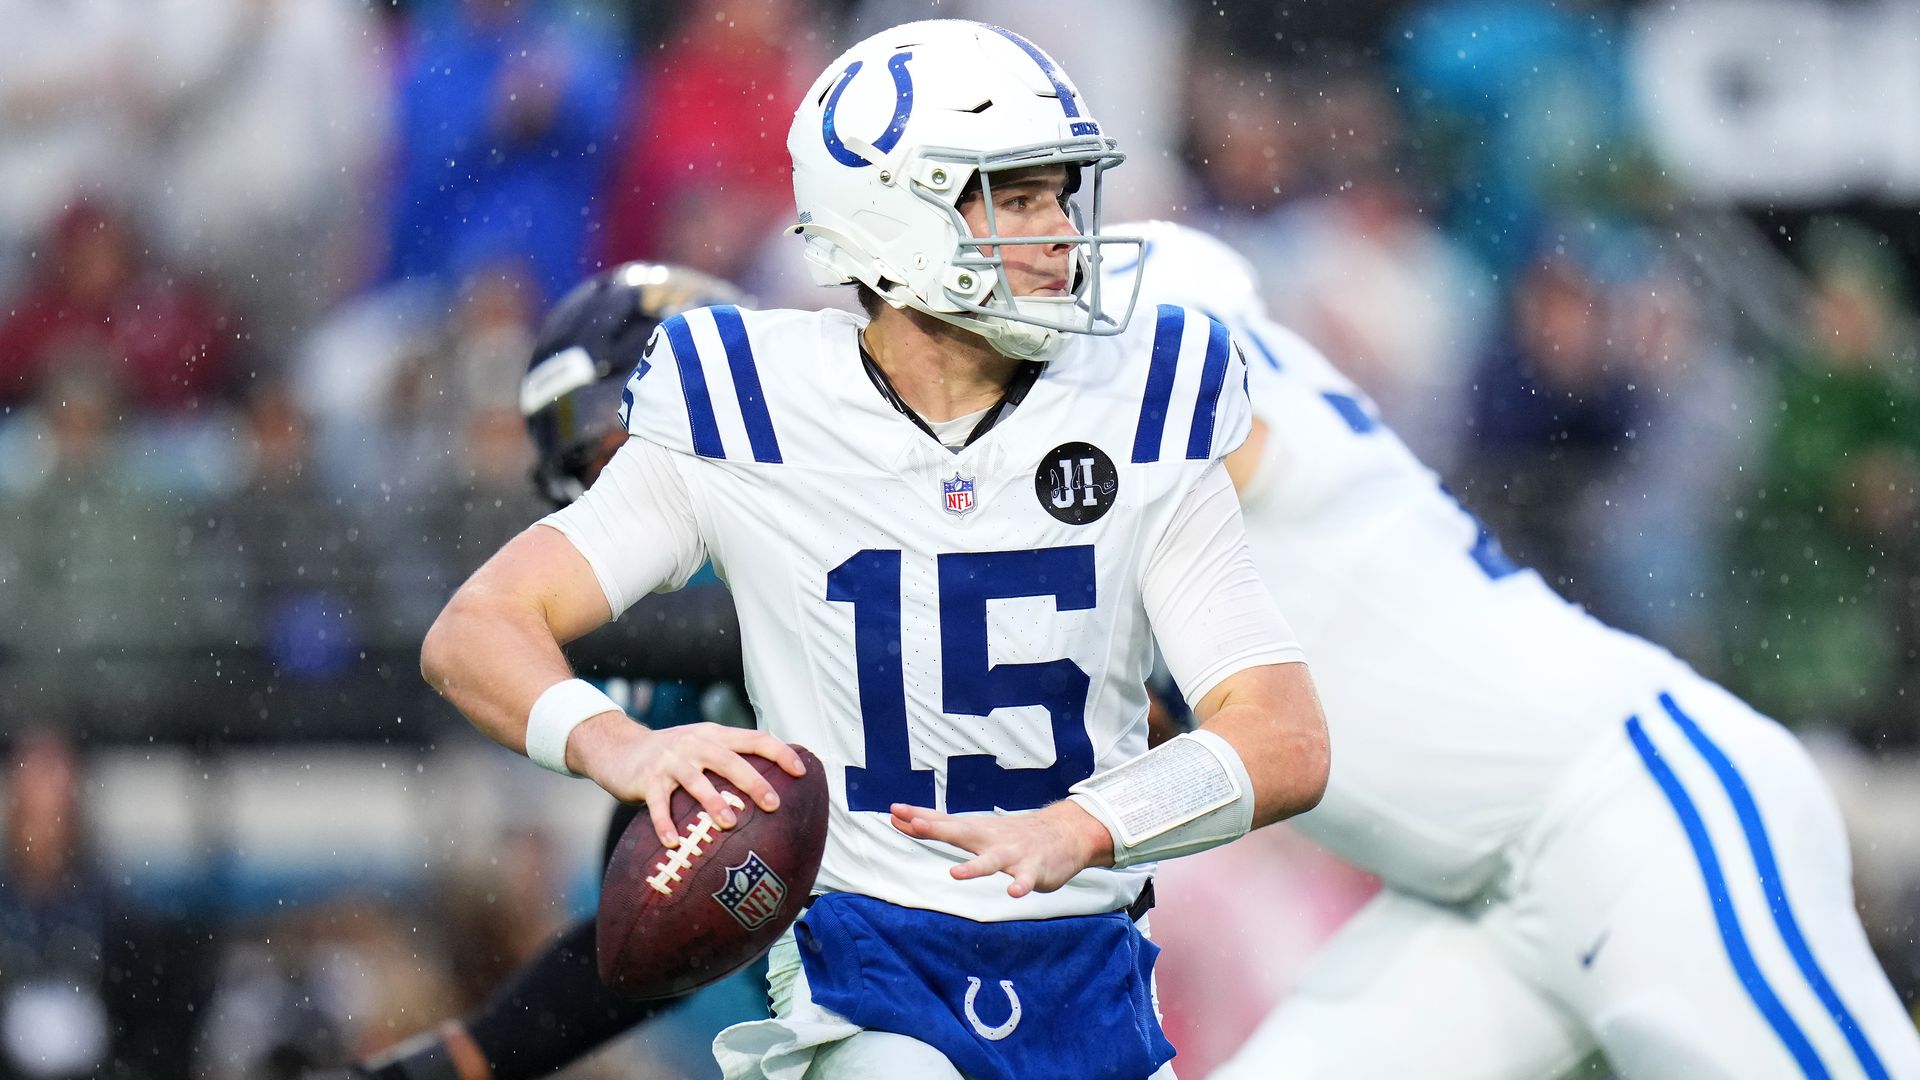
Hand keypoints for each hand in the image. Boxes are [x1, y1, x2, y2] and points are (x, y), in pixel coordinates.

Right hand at [569, 717, 806, 848]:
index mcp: (714, 735)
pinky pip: (658, 804)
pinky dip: (664, 823)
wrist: (620, 748)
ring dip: (713, 802)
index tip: (801, 771)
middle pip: (729, 760)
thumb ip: (730, 758)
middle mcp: (694, 744)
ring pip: (696, 781)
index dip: (779, 752)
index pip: (754, 738)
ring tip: (729, 824)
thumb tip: (772, 786)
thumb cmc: (672, 755)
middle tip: (773, 804)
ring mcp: (670, 761)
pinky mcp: (647, 779)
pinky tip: (673, 843)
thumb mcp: (701, 746)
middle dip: (753, 782)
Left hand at [889, 799, 1114, 897]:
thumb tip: (903, 819)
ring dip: (974, 867)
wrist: (1066, 833)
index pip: (943, 822)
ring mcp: (1013, 854)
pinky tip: (1013, 893)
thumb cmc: (1012, 834)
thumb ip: (942, 828)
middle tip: (916, 823)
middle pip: (961, 833)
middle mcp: (991, 840)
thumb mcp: (976, 829)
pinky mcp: (1034, 870)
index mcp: (976, 831)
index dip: (918, 817)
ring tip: (956, 874)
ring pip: (991, 861)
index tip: (894, 810)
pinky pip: (1025, 880)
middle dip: (938, 829)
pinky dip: (1020, 887)